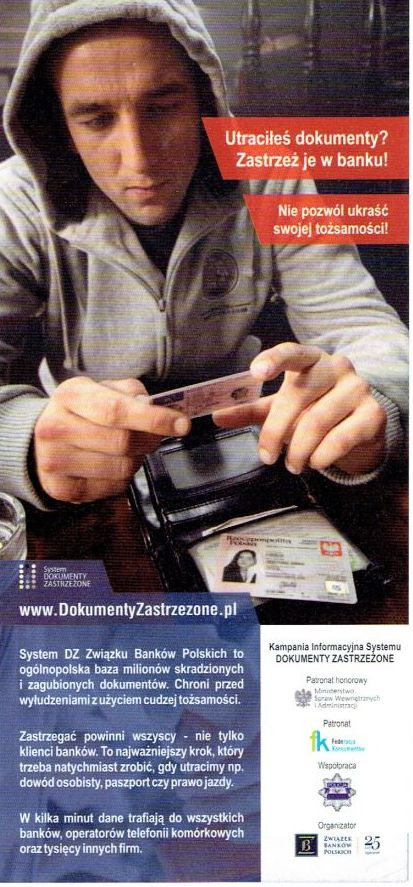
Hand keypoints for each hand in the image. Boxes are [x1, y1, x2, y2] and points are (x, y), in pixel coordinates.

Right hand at [34, 376, 190, 502]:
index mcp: (70, 396)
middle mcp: (56, 428)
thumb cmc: (82, 411)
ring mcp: (55, 461)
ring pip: (121, 468)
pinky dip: (124, 478)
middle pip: (122, 443)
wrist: (42, 439)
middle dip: (150, 440)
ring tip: (130, 450)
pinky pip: (112, 488)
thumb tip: (157, 408)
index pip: (115, 411)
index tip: (181, 424)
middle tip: (155, 436)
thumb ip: (132, 394)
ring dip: (138, 460)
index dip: (153, 419)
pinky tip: (113, 464)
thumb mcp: (102, 389)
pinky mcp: (61, 489)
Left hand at [213, 343, 385, 474]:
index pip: (291, 352)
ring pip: (317, 422)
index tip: (256, 373)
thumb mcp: (281, 408)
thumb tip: (216, 416)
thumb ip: (250, 411)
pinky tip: (315, 462)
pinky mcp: (373, 413)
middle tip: (267, 457)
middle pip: (298, 395)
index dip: (273, 360)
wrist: (360, 428)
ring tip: (292, 465)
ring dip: (298, 450)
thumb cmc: (315, 411)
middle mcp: (336, 366)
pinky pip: (340, 438)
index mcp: (310, 359)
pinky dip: (321, 456)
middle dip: (276, 431)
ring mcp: (358, 388)